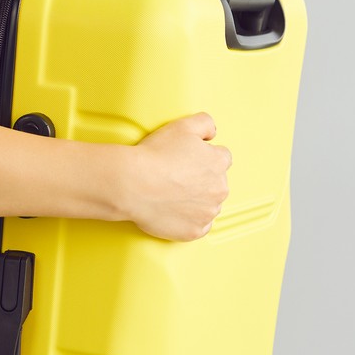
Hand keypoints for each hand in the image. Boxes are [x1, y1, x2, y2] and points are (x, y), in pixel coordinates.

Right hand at [122, 113, 231, 240]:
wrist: (133, 184)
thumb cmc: (155, 155)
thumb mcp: (182, 126)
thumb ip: (204, 123)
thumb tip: (212, 132)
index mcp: (218, 163)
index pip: (222, 158)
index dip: (203, 157)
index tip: (187, 160)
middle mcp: (220, 189)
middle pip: (216, 183)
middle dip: (201, 180)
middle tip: (176, 177)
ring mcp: (208, 213)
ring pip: (208, 206)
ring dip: (196, 201)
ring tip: (171, 194)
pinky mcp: (194, 231)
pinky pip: (198, 227)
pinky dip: (188, 221)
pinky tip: (172, 211)